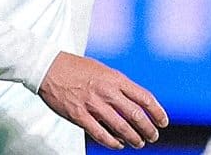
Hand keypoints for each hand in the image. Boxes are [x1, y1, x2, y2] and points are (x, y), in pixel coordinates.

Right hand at [38, 51, 167, 149]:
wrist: (47, 67)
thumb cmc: (75, 68)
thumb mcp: (102, 70)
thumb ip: (118, 85)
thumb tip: (134, 102)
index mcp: (114, 78)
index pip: (144, 97)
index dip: (157, 112)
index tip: (163, 122)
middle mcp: (106, 91)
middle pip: (135, 115)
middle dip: (148, 129)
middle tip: (152, 136)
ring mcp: (92, 104)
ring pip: (121, 127)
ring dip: (133, 138)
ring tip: (138, 143)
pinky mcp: (79, 115)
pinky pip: (100, 134)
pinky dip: (113, 142)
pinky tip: (118, 144)